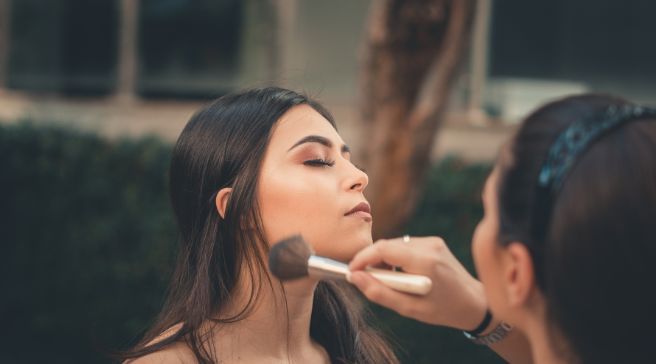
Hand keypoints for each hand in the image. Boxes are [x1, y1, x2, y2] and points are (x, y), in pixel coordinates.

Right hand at [349, 236, 487, 330]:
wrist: (475, 303)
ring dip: (385, 260)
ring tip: (389, 281)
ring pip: (395, 244)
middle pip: (387, 245)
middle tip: (366, 279)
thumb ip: (380, 293)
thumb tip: (355, 278)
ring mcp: (432, 241)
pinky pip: (406, 245)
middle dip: (372, 260)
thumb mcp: (409, 309)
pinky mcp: (434, 242)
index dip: (363, 258)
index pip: (384, 248)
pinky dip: (398, 258)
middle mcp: (429, 246)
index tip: (351, 271)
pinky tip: (404, 274)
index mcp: (424, 262)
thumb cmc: (443, 310)